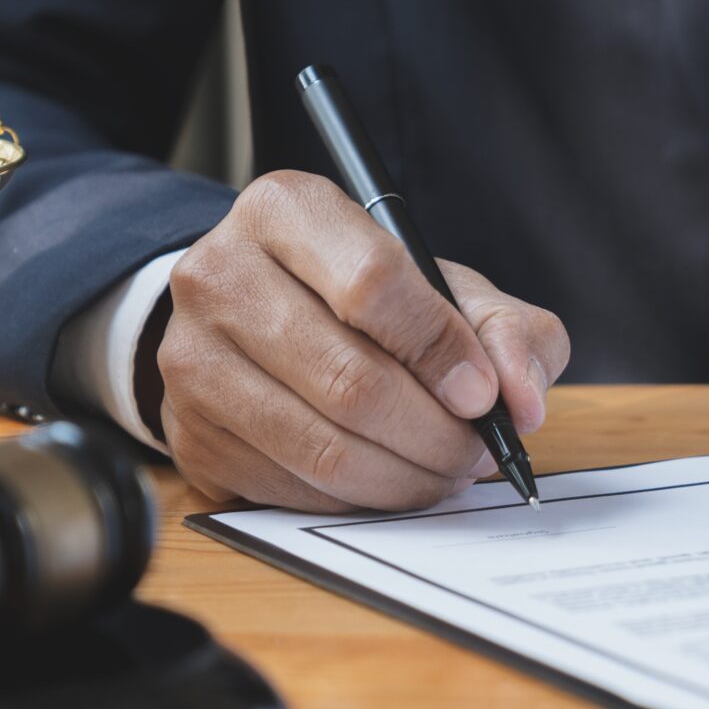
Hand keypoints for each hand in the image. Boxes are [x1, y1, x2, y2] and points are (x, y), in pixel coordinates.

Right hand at [151, 172, 569, 510]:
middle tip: (473, 452)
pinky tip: (387, 479)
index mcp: (285, 210)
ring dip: (404, 477)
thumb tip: (520, 399)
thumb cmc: (363, 295)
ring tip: (442, 470)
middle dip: (434, 434)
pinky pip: (291, 488)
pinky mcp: (189, 433)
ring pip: (322, 447)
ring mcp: (191, 359)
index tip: (481, 394)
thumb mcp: (443, 284)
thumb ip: (504, 327)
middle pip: (349, 379)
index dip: (440, 350)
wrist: (260, 314)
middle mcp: (219, 275)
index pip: (371, 284)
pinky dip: (357, 499)